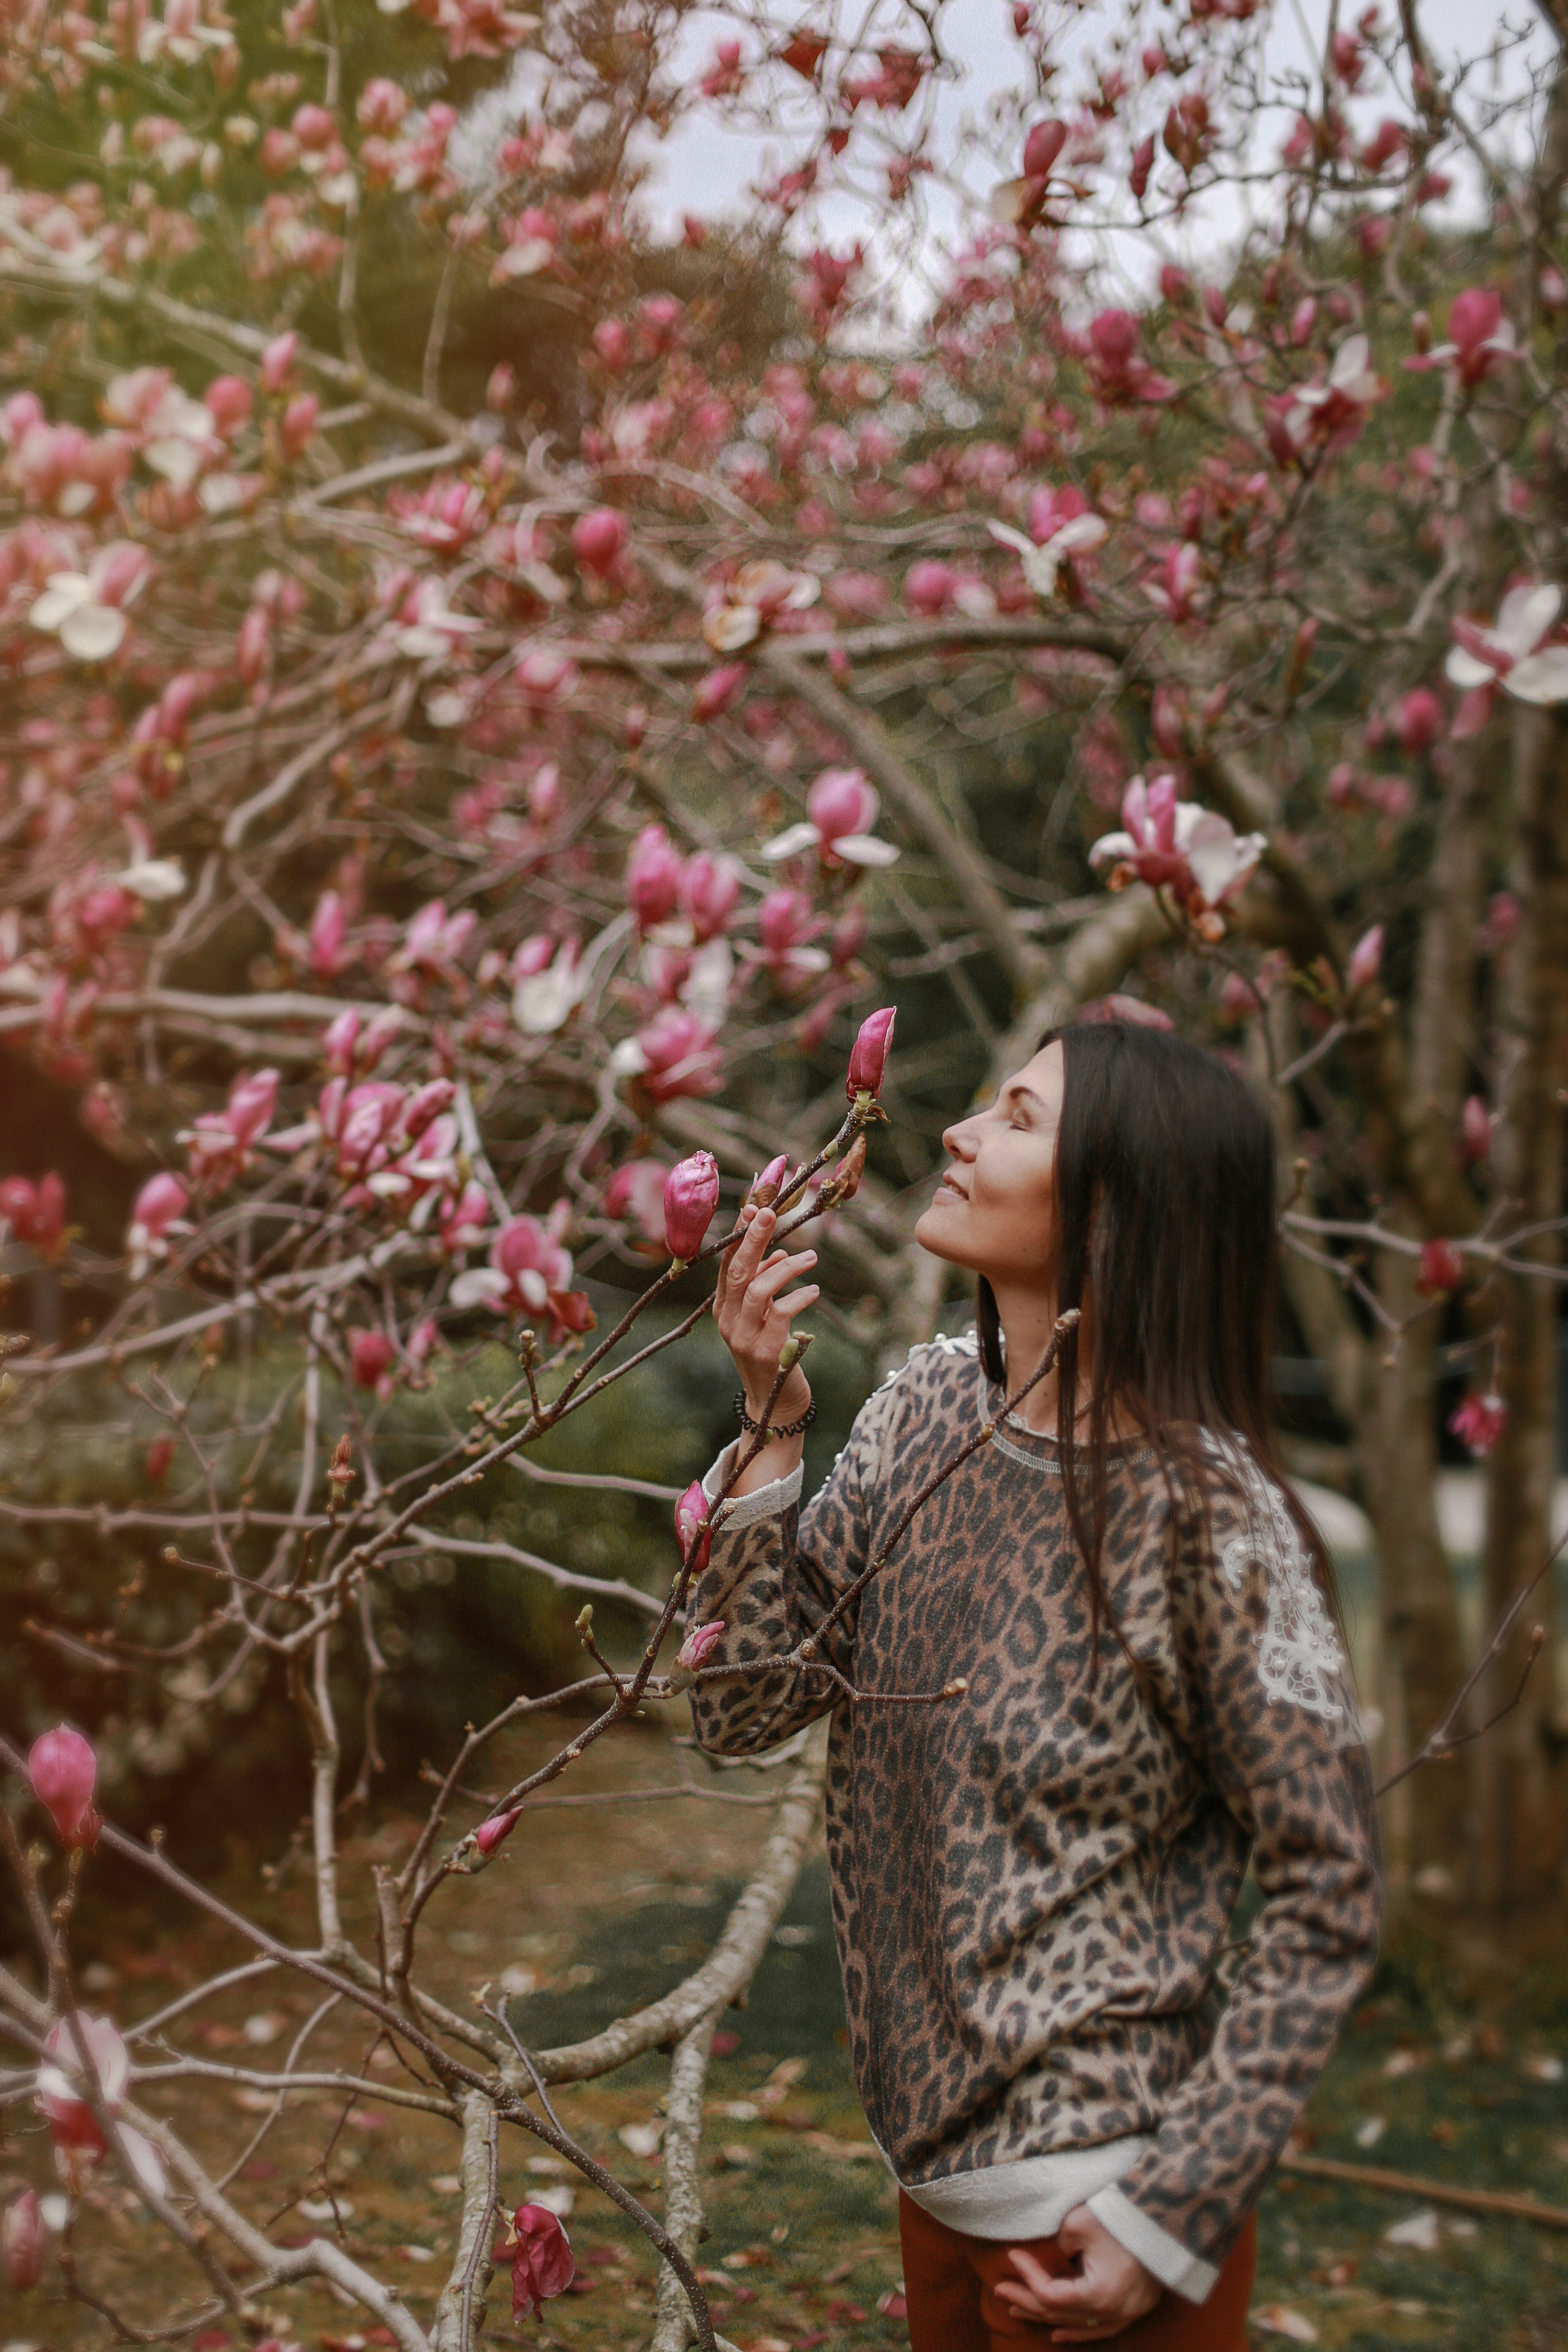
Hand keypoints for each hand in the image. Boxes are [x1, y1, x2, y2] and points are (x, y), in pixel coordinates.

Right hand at [712, 1202, 817, 1425]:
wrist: (774, 1403)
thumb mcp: (764, 1316)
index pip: (726, 1264)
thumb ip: (765, 1284)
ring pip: (758, 1290)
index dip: (739, 1235)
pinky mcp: (765, 1352)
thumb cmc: (771, 1352)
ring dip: (785, 1268)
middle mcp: (727, 1320)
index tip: (753, 1207)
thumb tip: (777, 1251)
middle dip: (754, 1239)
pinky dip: (800, 1297)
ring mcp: (743, 1337)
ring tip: (811, 1257)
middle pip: (737, 1271)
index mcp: (723, 1308)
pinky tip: (814, 1292)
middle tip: (771, 1213)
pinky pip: (781, 1314)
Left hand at [992, 2206, 1160, 2343]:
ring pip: (1079, 2325)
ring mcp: (1129, 2313)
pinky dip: (1078, 2329)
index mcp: (1100, 2294)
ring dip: (1048, 2318)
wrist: (1166, 2212)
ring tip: (1019, 2311)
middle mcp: (1115, 2312)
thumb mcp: (1078, 2226)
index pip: (1051, 2294)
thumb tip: (1053, 2259)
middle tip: (1001, 2289)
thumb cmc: (1120, 2215)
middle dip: (1028, 2301)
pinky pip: (1102, 2327)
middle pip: (1061, 2314)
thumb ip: (1059, 2249)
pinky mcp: (1137, 2306)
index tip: (1012, 2256)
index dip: (1027, 2277)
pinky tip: (1058, 2333)